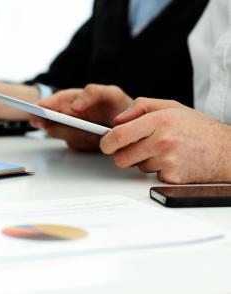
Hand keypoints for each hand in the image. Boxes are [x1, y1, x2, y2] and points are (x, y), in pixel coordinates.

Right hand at [30, 84, 132, 150]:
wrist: (132, 128)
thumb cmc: (120, 106)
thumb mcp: (111, 94)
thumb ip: (93, 93)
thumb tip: (74, 105)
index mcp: (71, 100)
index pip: (51, 102)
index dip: (41, 106)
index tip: (37, 110)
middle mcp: (67, 115)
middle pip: (49, 120)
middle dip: (48, 121)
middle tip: (47, 123)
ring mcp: (70, 130)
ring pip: (61, 134)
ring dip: (73, 133)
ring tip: (93, 133)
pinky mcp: (76, 143)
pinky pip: (74, 144)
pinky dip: (83, 142)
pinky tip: (96, 141)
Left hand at [100, 98, 230, 183]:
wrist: (226, 151)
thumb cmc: (197, 128)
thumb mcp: (170, 106)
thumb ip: (140, 106)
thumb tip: (117, 120)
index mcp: (160, 121)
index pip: (119, 135)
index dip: (107, 141)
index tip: (106, 143)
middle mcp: (163, 141)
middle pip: (122, 157)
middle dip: (122, 154)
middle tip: (131, 149)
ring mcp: (168, 161)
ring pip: (136, 167)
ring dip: (143, 161)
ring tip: (161, 151)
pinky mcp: (172, 177)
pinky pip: (151, 176)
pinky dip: (156, 170)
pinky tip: (170, 161)